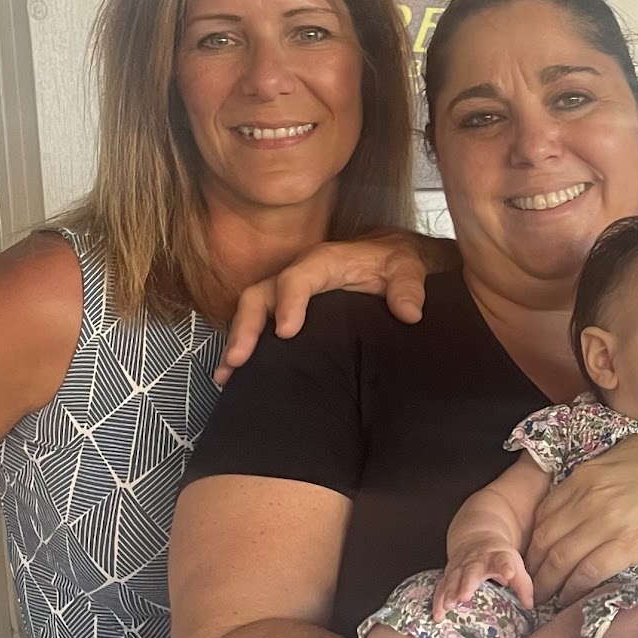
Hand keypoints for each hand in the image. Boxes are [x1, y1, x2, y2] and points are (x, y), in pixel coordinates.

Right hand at [217, 232, 455, 385]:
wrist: (392, 261)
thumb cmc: (397, 264)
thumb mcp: (409, 268)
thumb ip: (409, 287)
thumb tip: (409, 313)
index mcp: (325, 261)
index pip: (299, 277)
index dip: (289, 301)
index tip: (286, 332)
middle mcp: (300, 275)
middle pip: (261, 294)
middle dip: (247, 326)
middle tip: (240, 360)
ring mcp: (290, 293)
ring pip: (253, 311)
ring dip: (238, 341)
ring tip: (227, 376)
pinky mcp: (290, 310)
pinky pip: (261, 325)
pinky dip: (248, 348)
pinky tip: (237, 376)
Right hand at [433, 546, 533, 619]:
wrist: (476, 539)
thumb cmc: (498, 558)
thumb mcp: (514, 563)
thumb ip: (523, 584)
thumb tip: (529, 605)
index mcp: (497, 557)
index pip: (503, 560)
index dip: (506, 567)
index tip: (509, 575)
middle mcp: (476, 561)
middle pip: (471, 571)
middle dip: (467, 583)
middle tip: (464, 597)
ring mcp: (460, 567)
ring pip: (453, 579)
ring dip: (450, 592)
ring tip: (448, 606)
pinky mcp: (449, 575)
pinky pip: (442, 587)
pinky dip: (438, 600)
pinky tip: (438, 615)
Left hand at [526, 435, 637, 602]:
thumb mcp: (622, 455)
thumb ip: (594, 477)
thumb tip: (579, 495)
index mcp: (585, 476)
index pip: (543, 514)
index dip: (533, 541)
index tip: (533, 556)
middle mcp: (589, 499)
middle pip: (545, 540)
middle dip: (533, 566)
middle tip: (531, 584)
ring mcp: (608, 523)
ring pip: (561, 560)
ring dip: (548, 583)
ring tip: (544, 598)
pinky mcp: (630, 544)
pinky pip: (589, 572)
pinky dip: (574, 588)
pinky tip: (570, 599)